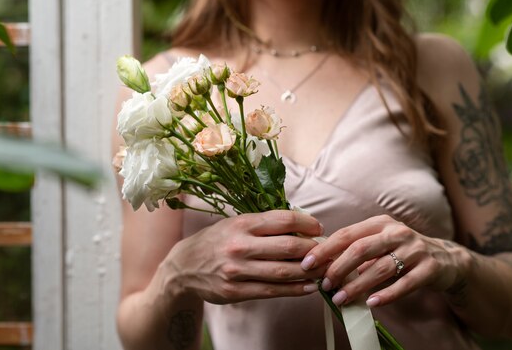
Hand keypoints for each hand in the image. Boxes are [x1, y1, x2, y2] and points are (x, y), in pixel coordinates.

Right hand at [164, 210, 326, 304]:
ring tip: (323, 271)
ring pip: (283, 272)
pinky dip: (294, 290)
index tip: (319, 229)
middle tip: (327, 252)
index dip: (308, 224)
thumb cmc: (217, 241)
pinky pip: (272, 291)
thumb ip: (265, 225)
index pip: (284, 220)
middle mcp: (240, 245)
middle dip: (314, 250)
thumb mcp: (236, 224)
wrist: (184, 266)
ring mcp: (237, 270)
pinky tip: (308, 287)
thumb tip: (302, 227)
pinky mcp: (235, 291)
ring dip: (309, 272)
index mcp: (242, 223)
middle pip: (289, 247)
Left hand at [300, 214, 469, 307]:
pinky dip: (387, 294)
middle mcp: (397, 232)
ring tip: (341, 298)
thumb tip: (322, 265)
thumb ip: (356, 250)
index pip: (346, 234)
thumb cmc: (402, 252)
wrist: (446, 259)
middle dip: (338, 267)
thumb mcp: (380, 243)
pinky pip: (405, 283)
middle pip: (361, 249)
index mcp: (379, 224)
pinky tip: (372, 303)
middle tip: (324, 284)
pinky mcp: (430, 268)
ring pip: (381, 268)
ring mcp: (415, 249)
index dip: (325, 249)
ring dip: (358, 285)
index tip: (307, 263)